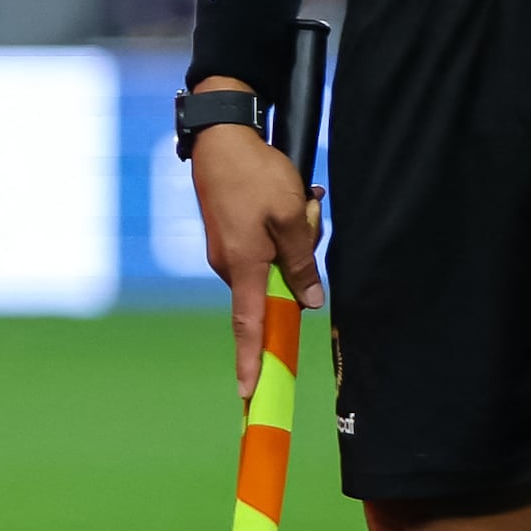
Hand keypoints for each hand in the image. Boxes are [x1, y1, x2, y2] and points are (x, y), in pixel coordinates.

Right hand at [187, 120, 319, 400]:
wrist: (220, 136)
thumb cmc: (256, 173)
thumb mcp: (290, 217)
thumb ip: (301, 263)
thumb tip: (309, 302)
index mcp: (243, 265)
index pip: (249, 325)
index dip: (253, 361)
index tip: (251, 394)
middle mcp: (228, 265)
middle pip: (275, 287)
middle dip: (300, 262)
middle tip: (310, 213)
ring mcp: (225, 250)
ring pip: (273, 263)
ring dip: (294, 238)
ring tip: (301, 198)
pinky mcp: (227, 235)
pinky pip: (263, 246)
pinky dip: (281, 229)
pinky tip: (289, 196)